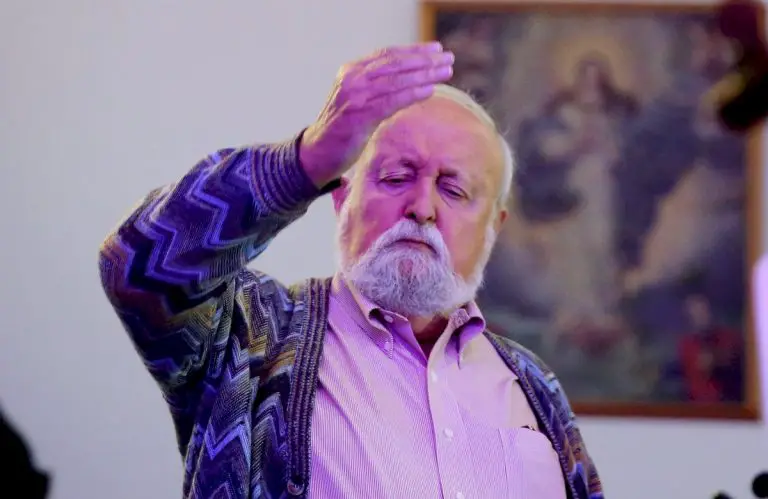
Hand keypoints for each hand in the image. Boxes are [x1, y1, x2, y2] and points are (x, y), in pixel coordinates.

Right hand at [299, 42, 454, 187]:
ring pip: (395, 80)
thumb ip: (377, 87)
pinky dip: (412, 94)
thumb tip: (409, 80)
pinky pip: (391, 102)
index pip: (387, 54)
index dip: (413, 50)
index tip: (436, 49)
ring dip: (424, 75)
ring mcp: (354, 96)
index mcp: (351, 71)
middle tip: (447, 58)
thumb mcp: (358, 100)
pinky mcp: (358, 116)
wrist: (318, 153)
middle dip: (424, 59)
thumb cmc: (343, 128)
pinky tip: (430, 91)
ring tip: (445, 71)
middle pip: (394, 63)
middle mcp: (352, 79)